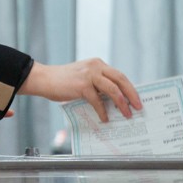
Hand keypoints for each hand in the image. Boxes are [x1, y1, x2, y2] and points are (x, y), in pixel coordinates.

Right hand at [20, 59, 141, 122]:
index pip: (120, 76)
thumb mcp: (84, 78)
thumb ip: (97, 84)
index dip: (130, 88)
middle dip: (132, 95)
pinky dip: (103, 111)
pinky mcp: (82, 85)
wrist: (44, 79)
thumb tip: (113, 100)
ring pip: (113, 89)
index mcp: (98, 64)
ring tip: (127, 114)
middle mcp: (96, 66)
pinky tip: (105, 118)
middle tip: (138, 107)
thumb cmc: (63, 82)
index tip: (137, 100)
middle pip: (121, 80)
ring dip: (122, 104)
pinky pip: (97, 100)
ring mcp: (89, 75)